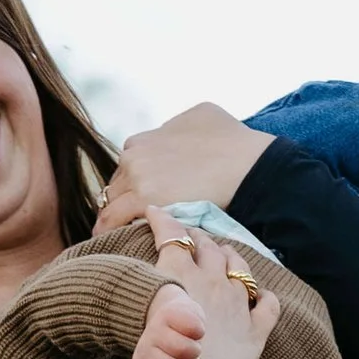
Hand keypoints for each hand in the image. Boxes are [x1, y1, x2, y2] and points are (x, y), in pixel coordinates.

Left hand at [97, 102, 273, 244]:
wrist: (249, 166)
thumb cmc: (233, 141)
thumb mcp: (201, 116)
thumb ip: (176, 127)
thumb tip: (174, 135)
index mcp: (143, 140)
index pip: (126, 168)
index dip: (134, 184)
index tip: (140, 198)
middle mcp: (135, 154)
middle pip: (117, 187)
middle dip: (123, 202)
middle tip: (131, 222)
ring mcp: (138, 176)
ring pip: (111, 203)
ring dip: (116, 218)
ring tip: (118, 237)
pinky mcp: (145, 199)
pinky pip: (112, 219)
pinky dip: (109, 230)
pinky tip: (111, 242)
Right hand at [125, 224, 278, 358]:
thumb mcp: (140, 324)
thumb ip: (140, 300)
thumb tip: (140, 287)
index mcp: (181, 276)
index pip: (172, 235)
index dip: (163, 220)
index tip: (156, 213)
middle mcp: (213, 281)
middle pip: (209, 245)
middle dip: (198, 237)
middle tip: (191, 238)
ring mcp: (239, 302)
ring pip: (239, 265)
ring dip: (230, 257)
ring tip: (224, 256)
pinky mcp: (257, 327)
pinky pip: (268, 304)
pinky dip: (263, 298)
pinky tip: (258, 298)